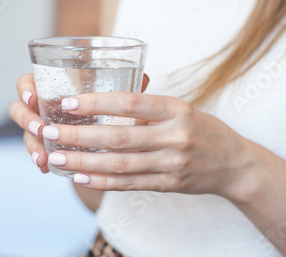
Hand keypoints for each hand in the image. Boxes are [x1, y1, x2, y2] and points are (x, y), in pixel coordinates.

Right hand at [9, 74, 151, 174]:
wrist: (100, 129)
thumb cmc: (105, 104)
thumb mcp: (110, 93)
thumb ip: (121, 86)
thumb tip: (146, 80)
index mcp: (51, 85)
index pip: (28, 81)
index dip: (25, 88)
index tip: (33, 97)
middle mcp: (41, 105)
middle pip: (19, 108)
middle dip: (25, 119)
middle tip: (39, 128)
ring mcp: (41, 126)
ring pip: (26, 133)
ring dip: (31, 144)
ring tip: (43, 157)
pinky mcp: (46, 145)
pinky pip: (36, 152)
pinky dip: (40, 160)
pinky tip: (46, 169)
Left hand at [42, 92, 255, 199]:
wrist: (235, 164)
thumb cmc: (202, 129)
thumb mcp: (181, 109)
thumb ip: (148, 108)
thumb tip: (105, 102)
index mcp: (176, 109)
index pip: (130, 103)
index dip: (96, 102)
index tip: (68, 102)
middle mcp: (174, 136)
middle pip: (119, 137)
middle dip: (79, 136)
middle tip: (50, 132)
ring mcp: (172, 163)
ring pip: (120, 164)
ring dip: (84, 163)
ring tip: (56, 158)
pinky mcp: (169, 184)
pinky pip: (130, 184)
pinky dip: (103, 182)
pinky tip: (80, 178)